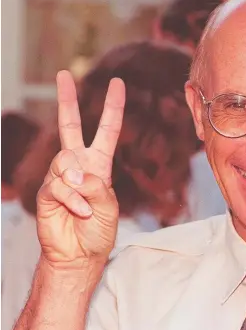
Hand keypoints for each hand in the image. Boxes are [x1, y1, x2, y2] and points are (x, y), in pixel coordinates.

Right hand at [36, 71, 125, 267]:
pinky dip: (72, 200)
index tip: (117, 84)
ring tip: (84, 206)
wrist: (80, 255)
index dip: (112, 108)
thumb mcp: (109, 206)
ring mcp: (60, 177)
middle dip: (67, 101)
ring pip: (64, 161)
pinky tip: (77, 211)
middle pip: (70, 127)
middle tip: (64, 75)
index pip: (107, 131)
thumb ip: (96, 185)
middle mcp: (78, 166)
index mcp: (99, 165)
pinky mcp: (46, 192)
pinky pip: (58, 185)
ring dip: (78, 185)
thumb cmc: (99, 231)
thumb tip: (75, 173)